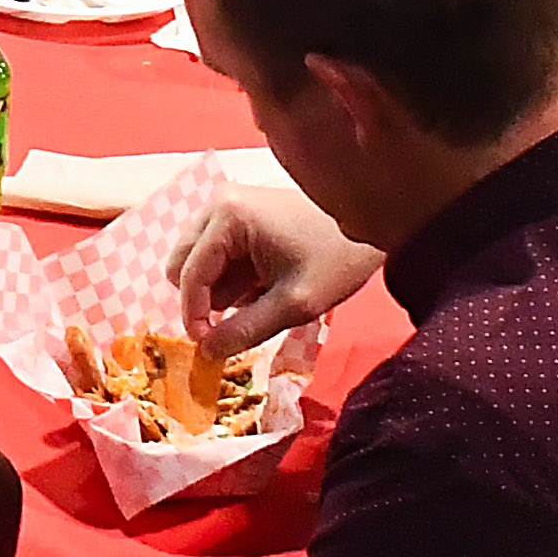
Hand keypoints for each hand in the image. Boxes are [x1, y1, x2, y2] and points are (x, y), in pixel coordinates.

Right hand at [171, 185, 380, 350]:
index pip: (189, 276)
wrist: (375, 220)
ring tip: (262, 298)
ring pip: (197, 261)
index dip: (194, 318)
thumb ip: (245, 331)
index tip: (210, 350)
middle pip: (182, 265)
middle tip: (239, 323)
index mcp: (227, 216)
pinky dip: (231, 277)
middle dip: (204, 300)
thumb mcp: (293, 305)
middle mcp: (217, 203)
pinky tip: (264, 283)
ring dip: (219, 289)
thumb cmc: (337, 259)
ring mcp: (228, 204)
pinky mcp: (239, 212)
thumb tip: (205, 354)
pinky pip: (215, 254)